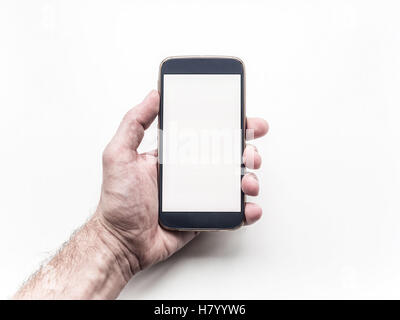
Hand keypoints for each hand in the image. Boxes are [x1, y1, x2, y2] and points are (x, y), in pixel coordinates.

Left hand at [95, 90, 268, 271]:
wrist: (122, 242)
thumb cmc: (118, 201)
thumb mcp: (119, 155)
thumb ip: (134, 123)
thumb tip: (153, 95)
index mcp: (174, 154)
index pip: (207, 133)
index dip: (229, 125)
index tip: (244, 121)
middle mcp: (190, 172)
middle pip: (228, 156)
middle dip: (248, 151)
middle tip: (250, 153)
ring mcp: (200, 195)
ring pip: (235, 182)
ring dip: (250, 178)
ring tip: (247, 182)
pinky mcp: (204, 216)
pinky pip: (231, 212)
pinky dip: (246, 210)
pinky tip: (248, 208)